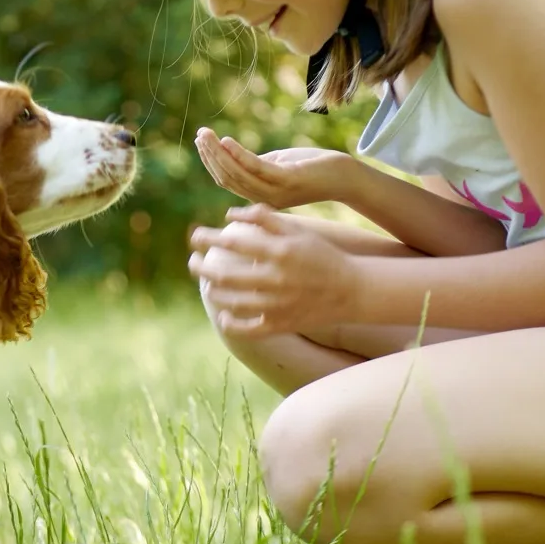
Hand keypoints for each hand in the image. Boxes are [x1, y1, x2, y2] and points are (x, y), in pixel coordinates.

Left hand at [189, 204, 356, 336]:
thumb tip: (230, 214)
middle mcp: (276, 280)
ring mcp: (278, 306)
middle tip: (192, 261)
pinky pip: (249, 330)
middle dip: (201, 267)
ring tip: (206, 284)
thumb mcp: (298, 231)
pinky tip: (225, 315)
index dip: (207, 239)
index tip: (195, 236)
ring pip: (232, 303)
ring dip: (212, 293)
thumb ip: (265, 218)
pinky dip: (232, 323)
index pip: (232, 244)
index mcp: (279, 253)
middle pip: (224, 276)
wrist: (352, 290)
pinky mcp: (282, 325)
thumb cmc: (322, 255)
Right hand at [194, 128, 358, 208]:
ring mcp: (276, 192)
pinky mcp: (288, 180)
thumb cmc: (313, 167)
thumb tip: (234, 153)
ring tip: (207, 135)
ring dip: (218, 153)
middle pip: (228, 178)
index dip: (211, 162)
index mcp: (261, 197)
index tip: (201, 142)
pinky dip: (238, 155)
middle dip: (210, 156)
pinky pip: (256, 168)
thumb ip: (258, 164)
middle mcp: (265, 199)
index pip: (227, 181)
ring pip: (237, 174)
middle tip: (199, 135)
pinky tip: (227, 141)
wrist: (346, 177)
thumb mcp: (280, 166)